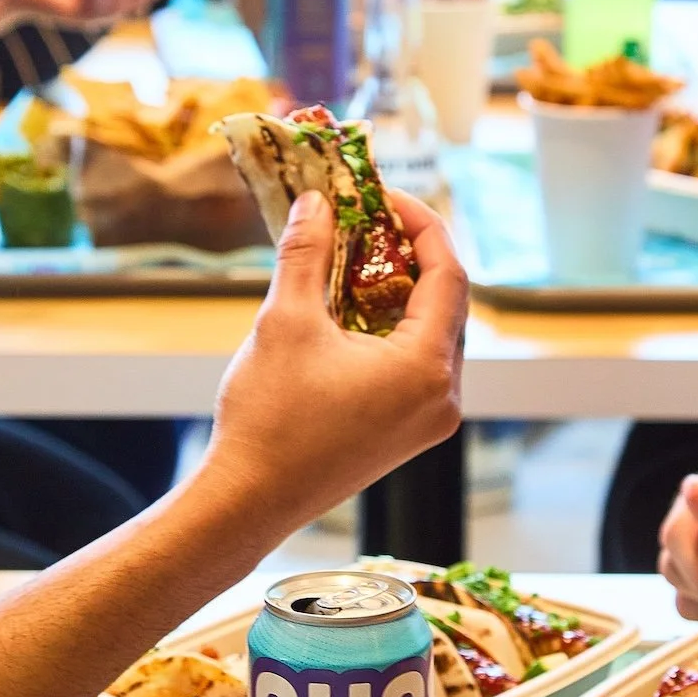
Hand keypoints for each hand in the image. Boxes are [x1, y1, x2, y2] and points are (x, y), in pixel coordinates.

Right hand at [206, 187, 467, 530]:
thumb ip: (307, 254)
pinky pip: (415, 365)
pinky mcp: (407, 433)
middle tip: (367, 221)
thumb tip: (316, 203)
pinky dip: (391, 329)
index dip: (421, 225)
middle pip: (446, 304)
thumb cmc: (269, 417)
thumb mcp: (285, 321)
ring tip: (354, 258)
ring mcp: (428, 420)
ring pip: (431, 334)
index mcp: (426, 369)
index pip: (448, 275)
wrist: (249, 500)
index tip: (384, 196)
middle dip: (408, 255)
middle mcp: (442, 397)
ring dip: (398, 292)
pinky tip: (351, 308)